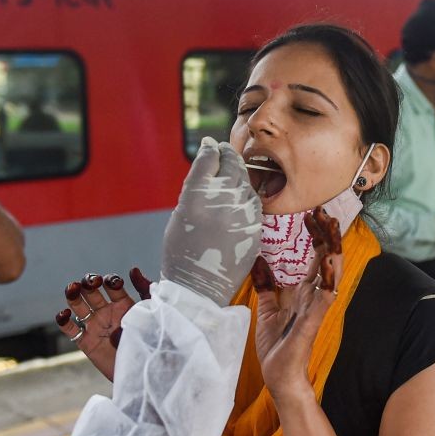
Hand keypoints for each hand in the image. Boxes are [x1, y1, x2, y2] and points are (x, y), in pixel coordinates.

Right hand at [54, 269, 151, 381]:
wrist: (148, 373)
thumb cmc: (154, 343)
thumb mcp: (152, 312)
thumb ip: (144, 290)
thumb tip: (132, 269)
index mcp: (124, 304)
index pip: (112, 286)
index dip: (110, 281)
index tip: (113, 283)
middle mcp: (107, 313)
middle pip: (91, 292)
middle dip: (89, 283)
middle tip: (91, 282)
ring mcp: (96, 327)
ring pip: (78, 306)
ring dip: (73, 295)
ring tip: (72, 288)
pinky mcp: (87, 343)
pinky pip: (71, 330)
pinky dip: (63, 321)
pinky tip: (64, 314)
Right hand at [161, 137, 261, 305]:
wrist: (199, 289)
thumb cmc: (181, 253)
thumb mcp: (179, 216)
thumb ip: (195, 189)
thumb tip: (208, 165)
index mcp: (195, 198)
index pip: (208, 158)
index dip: (209, 148)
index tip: (210, 146)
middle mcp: (221, 202)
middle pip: (230, 163)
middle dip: (226, 154)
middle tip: (223, 150)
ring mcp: (241, 215)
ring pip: (245, 180)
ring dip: (238, 172)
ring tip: (231, 170)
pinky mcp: (255, 227)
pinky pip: (253, 201)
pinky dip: (246, 193)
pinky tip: (239, 195)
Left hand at [254, 208, 342, 403]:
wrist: (279, 376)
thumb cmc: (277, 346)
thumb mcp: (267, 311)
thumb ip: (266, 288)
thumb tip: (257, 263)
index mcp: (303, 293)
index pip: (315, 258)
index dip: (317, 237)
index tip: (314, 215)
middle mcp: (313, 297)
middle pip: (327, 259)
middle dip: (327, 236)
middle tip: (325, 212)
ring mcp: (315, 308)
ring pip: (331, 274)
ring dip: (332, 250)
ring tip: (332, 228)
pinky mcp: (312, 322)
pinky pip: (324, 299)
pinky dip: (328, 281)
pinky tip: (330, 263)